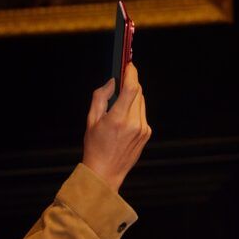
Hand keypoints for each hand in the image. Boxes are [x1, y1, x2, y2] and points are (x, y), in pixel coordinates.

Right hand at [81, 63, 150, 193]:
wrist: (105, 173)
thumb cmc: (95, 147)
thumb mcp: (91, 120)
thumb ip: (100, 97)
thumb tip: (111, 82)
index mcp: (118, 119)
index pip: (131, 88)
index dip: (131, 73)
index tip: (128, 65)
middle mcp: (134, 123)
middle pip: (138, 92)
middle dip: (131, 83)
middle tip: (122, 78)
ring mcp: (143, 129)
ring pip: (141, 101)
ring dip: (133, 96)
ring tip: (119, 103)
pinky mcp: (147, 133)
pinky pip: (143, 113)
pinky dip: (135, 109)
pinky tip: (124, 118)